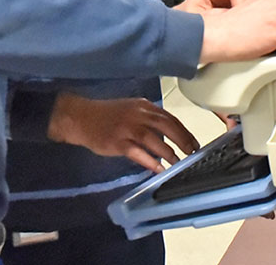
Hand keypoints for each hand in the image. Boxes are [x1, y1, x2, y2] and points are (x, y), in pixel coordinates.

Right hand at [46, 94, 199, 172]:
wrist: (81, 117)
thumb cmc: (108, 114)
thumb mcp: (132, 109)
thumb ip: (149, 118)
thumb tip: (169, 133)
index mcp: (144, 106)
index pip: (170, 118)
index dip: (184, 131)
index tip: (195, 143)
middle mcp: (138, 115)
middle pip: (167, 126)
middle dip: (183, 141)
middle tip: (193, 153)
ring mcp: (127, 128)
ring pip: (154, 140)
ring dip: (169, 153)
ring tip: (179, 163)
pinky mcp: (117, 142)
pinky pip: (138, 153)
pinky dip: (150, 161)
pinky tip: (159, 169)